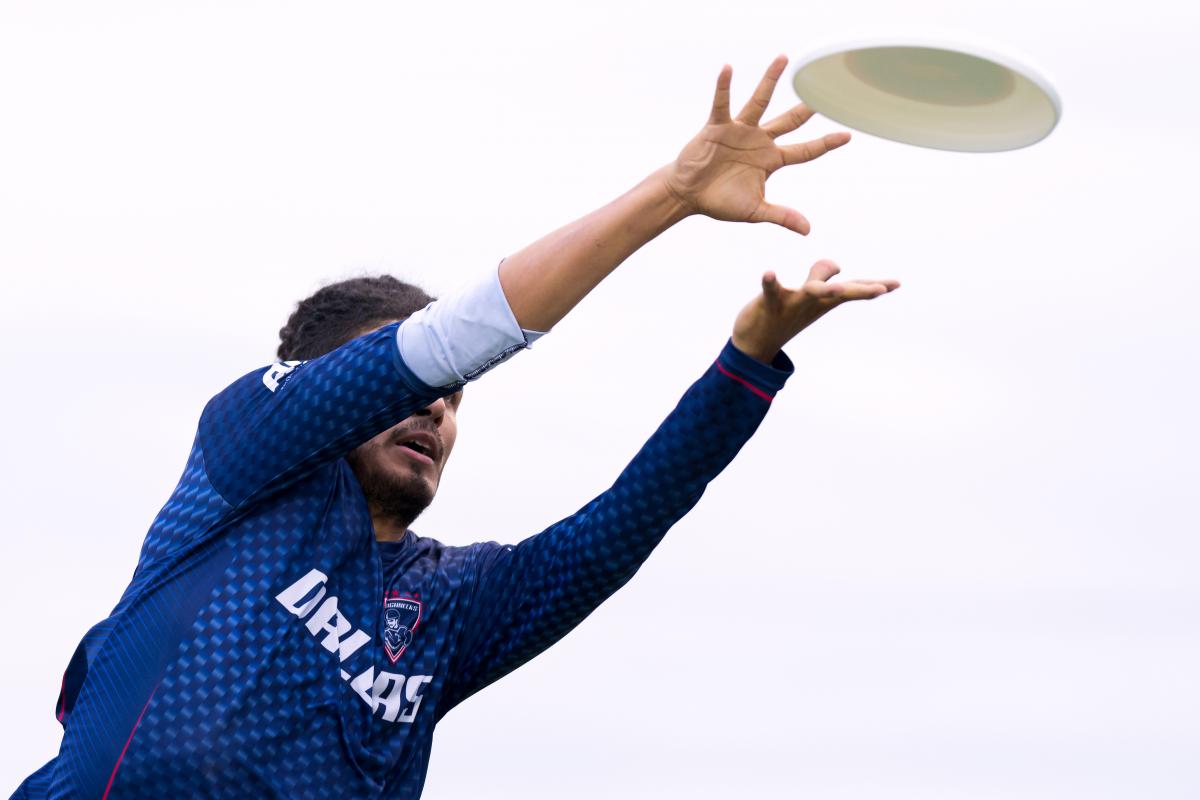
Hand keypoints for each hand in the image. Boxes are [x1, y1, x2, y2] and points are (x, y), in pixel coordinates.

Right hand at [663, 55, 850, 234]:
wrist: (688, 195)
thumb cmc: (720, 201)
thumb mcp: (755, 210)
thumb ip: (781, 216)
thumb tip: (808, 231)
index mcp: (771, 160)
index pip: (805, 151)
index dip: (825, 143)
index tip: (848, 135)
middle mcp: (759, 141)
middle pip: (789, 120)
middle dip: (806, 108)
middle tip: (824, 89)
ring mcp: (739, 131)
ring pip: (759, 102)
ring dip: (770, 80)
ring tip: (784, 58)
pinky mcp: (717, 127)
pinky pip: (722, 104)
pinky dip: (723, 87)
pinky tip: (727, 68)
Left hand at [732, 261, 899, 361]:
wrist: (754, 344)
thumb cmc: (784, 315)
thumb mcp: (808, 293)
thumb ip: (821, 276)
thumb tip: (838, 266)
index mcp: (823, 299)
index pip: (852, 289)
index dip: (874, 286)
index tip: (896, 284)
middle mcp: (812, 301)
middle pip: (840, 293)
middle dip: (861, 290)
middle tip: (882, 289)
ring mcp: (793, 303)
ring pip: (812, 292)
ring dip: (824, 289)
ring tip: (835, 288)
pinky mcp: (770, 303)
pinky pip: (771, 291)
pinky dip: (770, 281)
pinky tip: (769, 272)